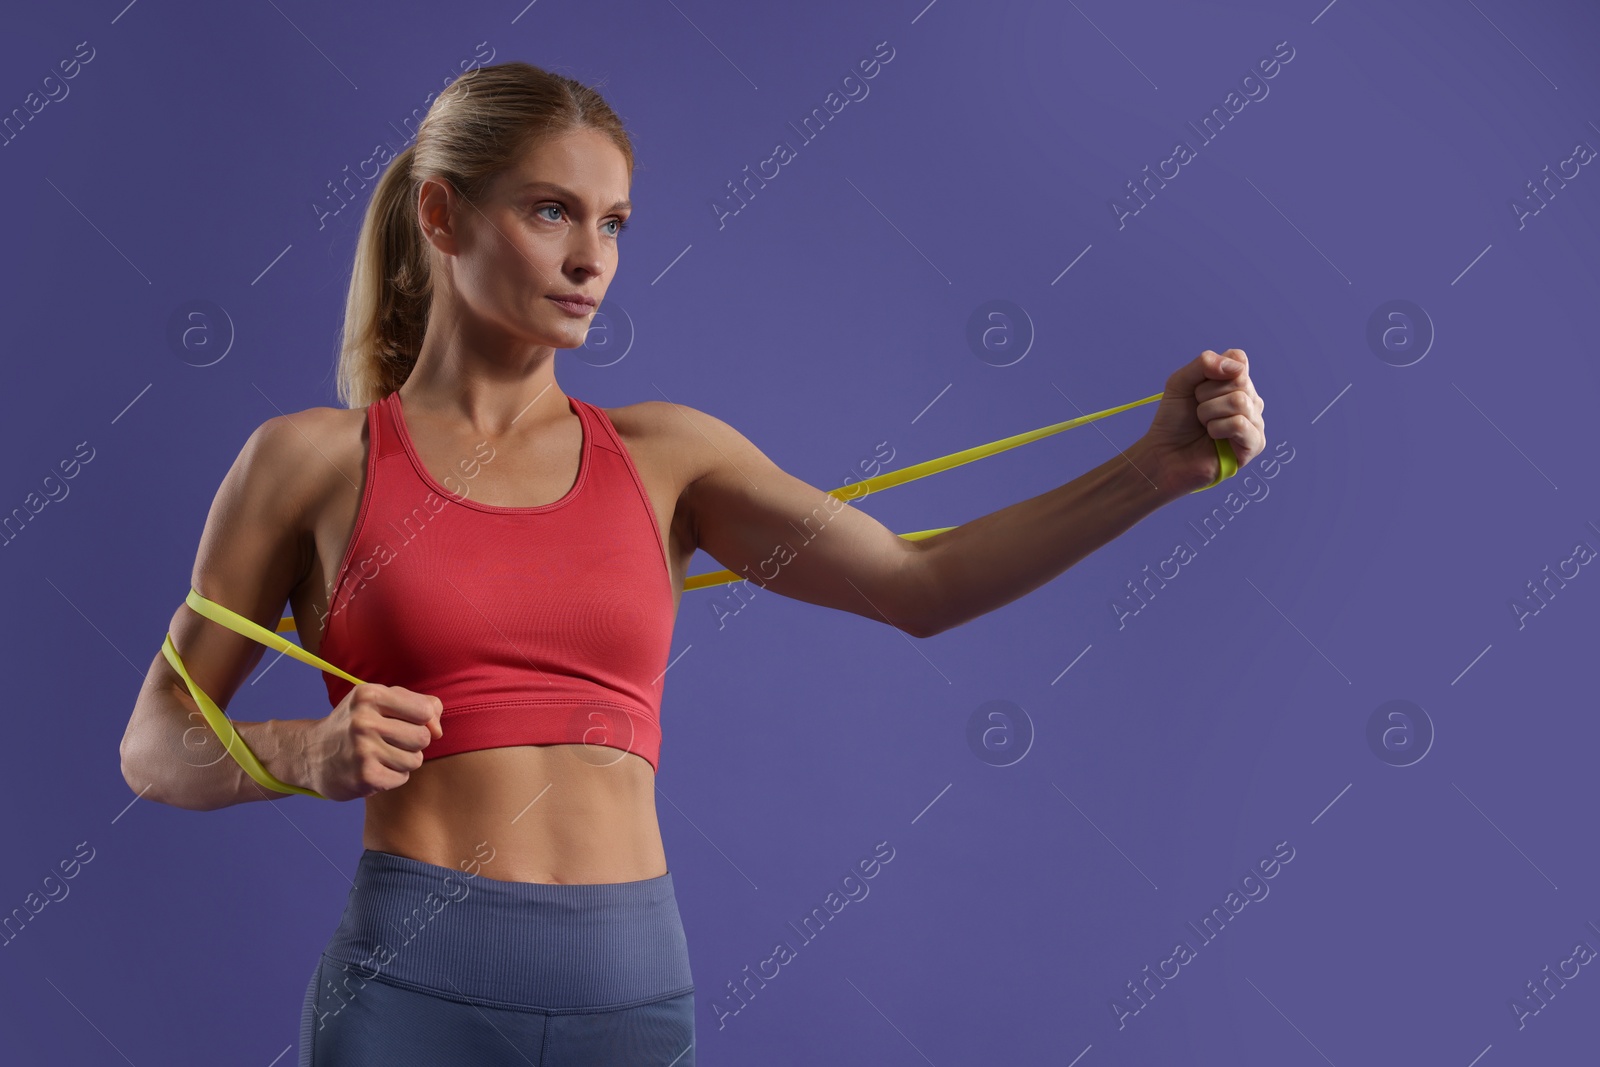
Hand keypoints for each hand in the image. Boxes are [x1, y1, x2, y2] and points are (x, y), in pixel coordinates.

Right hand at [303, 684, 443, 800]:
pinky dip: (393, 776)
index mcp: (369, 695)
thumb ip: (420, 704)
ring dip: (403, 760)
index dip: (423, 719)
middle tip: (389, 741)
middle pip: (423, 737)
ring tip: (380, 754)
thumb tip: (438, 730)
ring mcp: (362, 750)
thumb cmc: (357, 723)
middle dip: (412, 742)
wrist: (311, 754)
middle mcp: (363, 721)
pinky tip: (374, 768)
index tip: (406, 722)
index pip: (425, 710)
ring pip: (415, 760)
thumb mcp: (381, 701)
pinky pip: (402, 778)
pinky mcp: (364, 777)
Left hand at [1136, 348, 1265, 496]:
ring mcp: (1255, 422)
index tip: (1197, 387)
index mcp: (1236, 383)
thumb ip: (1204, 363)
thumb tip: (1236, 367)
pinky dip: (1217, 428)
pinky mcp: (1255, 444)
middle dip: (1206, 395)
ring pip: (1239, 401)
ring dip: (1208, 413)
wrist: (1164, 454)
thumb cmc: (1174, 420)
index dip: (1213, 370)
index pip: (1238, 359)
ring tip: (1203, 425)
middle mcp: (1250, 400)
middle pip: (1239, 379)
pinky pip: (1240, 424)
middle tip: (1197, 411)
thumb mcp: (1180, 382)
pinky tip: (1212, 436)